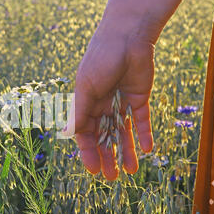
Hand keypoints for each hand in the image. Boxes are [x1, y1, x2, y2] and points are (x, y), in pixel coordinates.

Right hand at [63, 30, 154, 179]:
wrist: (128, 36)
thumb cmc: (101, 59)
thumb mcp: (87, 88)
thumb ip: (80, 112)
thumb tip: (67, 134)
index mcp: (86, 102)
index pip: (86, 133)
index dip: (89, 152)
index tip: (94, 170)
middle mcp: (103, 105)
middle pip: (105, 136)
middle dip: (108, 156)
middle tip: (112, 177)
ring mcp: (122, 102)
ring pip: (124, 132)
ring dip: (126, 150)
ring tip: (130, 171)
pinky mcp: (140, 97)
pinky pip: (141, 120)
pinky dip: (143, 134)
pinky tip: (146, 150)